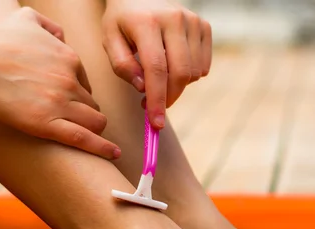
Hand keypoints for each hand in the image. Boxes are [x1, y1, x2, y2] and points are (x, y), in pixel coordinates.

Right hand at [0, 8, 119, 159]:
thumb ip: (48, 26)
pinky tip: (113, 153)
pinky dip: (102, 148)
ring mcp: (59, 103)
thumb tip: (61, 36)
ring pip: (94, 121)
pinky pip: (84, 139)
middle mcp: (69, 80)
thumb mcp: (25, 20)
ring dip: (93, 128)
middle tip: (75, 120)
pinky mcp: (46, 124)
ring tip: (90, 135)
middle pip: (92, 104)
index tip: (74, 103)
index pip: (87, 84)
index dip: (80, 95)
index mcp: (68, 58)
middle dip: (86, 112)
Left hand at [102, 0, 211, 129]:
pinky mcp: (204, 26)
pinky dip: (189, 75)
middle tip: (153, 106)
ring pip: (193, 73)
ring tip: (159, 77)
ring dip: (177, 86)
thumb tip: (143, 88)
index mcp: (146, 22)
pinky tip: (173, 65)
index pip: (156, 69)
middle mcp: (174, 18)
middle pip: (180, 74)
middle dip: (168, 98)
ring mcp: (193, 21)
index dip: (157, 99)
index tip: (156, 123)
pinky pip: (203, 67)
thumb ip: (122, 66)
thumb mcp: (110, 39)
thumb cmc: (122, 21)